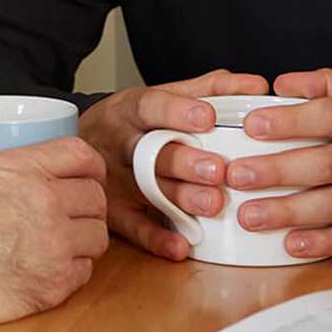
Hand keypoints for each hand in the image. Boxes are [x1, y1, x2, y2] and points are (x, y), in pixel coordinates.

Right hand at [0, 135, 108, 330]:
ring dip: (83, 241)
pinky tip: (49, 271)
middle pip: (96, 198)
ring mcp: (54, 243)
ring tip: (60, 247)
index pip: (81, 154)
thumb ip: (12, 174)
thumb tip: (21, 179)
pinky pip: (85, 273)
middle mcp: (44, 200)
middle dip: (87, 208)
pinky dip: (72, 273)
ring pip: (97, 237)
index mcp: (22, 167)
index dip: (91, 167)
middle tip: (72, 217)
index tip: (90, 177)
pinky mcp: (54, 282)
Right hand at [78, 69, 272, 260]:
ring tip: (212, 204)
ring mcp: (114, 180)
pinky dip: (157, 239)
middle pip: (150, 152)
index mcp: (130, 110)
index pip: (151, 106)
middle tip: (218, 170)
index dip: (178, 111)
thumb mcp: (159, 97)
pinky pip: (133, 228)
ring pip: (145, 190)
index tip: (208, 117)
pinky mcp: (113, 212)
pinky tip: (182, 246)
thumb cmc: (131, 123)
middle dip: (185, 162)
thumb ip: (207, 90)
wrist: (76, 147)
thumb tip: (256, 85)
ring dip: (179, 199)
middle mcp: (119, 144)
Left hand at [225, 68, 331, 258]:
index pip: (329, 115)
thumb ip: (329, 84)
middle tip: (237, 175)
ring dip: (289, 213)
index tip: (253, 125)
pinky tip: (293, 245)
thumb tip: (281, 82)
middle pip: (324, 164)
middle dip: (277, 171)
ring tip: (250, 216)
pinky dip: (325, 243)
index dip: (290, 120)